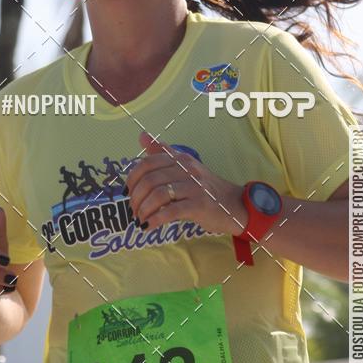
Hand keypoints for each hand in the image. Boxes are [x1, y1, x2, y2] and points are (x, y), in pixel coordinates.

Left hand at [126, 133, 247, 235]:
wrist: (234, 204)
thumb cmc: (205, 188)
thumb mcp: (185, 166)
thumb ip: (163, 152)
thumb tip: (142, 136)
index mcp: (180, 159)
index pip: (147, 163)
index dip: (132, 179)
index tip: (128, 192)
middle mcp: (187, 169)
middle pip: (150, 181)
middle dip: (136, 198)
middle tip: (134, 211)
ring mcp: (194, 187)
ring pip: (158, 195)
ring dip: (144, 210)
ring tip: (141, 219)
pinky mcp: (199, 205)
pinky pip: (171, 211)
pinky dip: (156, 220)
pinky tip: (150, 226)